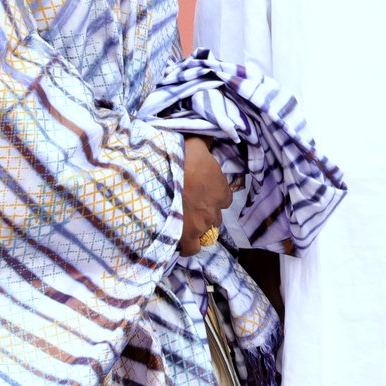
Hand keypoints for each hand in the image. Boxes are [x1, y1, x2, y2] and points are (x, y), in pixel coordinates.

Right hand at [178, 136, 234, 256]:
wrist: (160, 176)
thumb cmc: (179, 158)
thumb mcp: (196, 144)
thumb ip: (205, 145)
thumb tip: (211, 136)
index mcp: (221, 188)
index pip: (225, 198)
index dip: (213, 196)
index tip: (201, 192)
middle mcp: (215, 209)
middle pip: (215, 216)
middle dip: (204, 213)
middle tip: (188, 206)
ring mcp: (202, 224)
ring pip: (205, 232)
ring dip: (196, 228)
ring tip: (180, 221)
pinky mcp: (187, 236)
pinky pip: (192, 249)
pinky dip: (187, 246)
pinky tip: (178, 239)